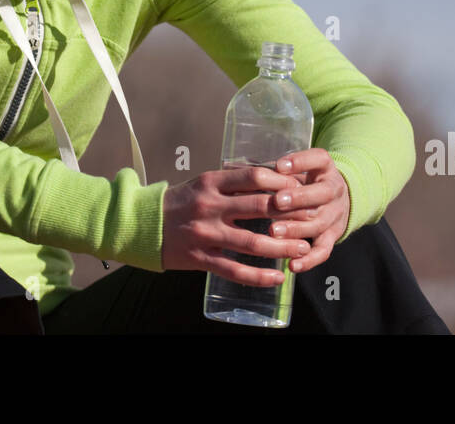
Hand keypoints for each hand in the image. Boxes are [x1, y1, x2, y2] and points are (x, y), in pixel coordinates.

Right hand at [161, 163, 311, 286]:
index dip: (281, 182)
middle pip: (258, 208)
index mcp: (211, 182)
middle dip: (290, 214)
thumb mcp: (203, 182)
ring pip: (251, 243)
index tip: (300, 189)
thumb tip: (272, 177)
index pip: (254, 176)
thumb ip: (233, 182)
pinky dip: (258, 276)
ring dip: (281, 248)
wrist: (143, 224)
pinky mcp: (199, 258)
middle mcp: (209, 206)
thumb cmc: (180, 201)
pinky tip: (277, 277)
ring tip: (303, 249)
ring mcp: (204, 234)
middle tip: (312, 218)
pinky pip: (233, 270)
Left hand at [268, 148, 349, 273]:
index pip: (318, 159)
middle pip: (321, 194)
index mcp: (325, 168)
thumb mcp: (300, 167)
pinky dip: (308, 260)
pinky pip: (323, 251)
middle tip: (276, 201)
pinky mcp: (333, 237)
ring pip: (319, 223)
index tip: (279, 165)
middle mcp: (334, 190)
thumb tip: (242, 169)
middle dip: (298, 198)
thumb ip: (279, 169)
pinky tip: (292, 265)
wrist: (338, 198)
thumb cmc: (307, 180)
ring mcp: (335, 215)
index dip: (300, 162)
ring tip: (273, 231)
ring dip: (296, 228)